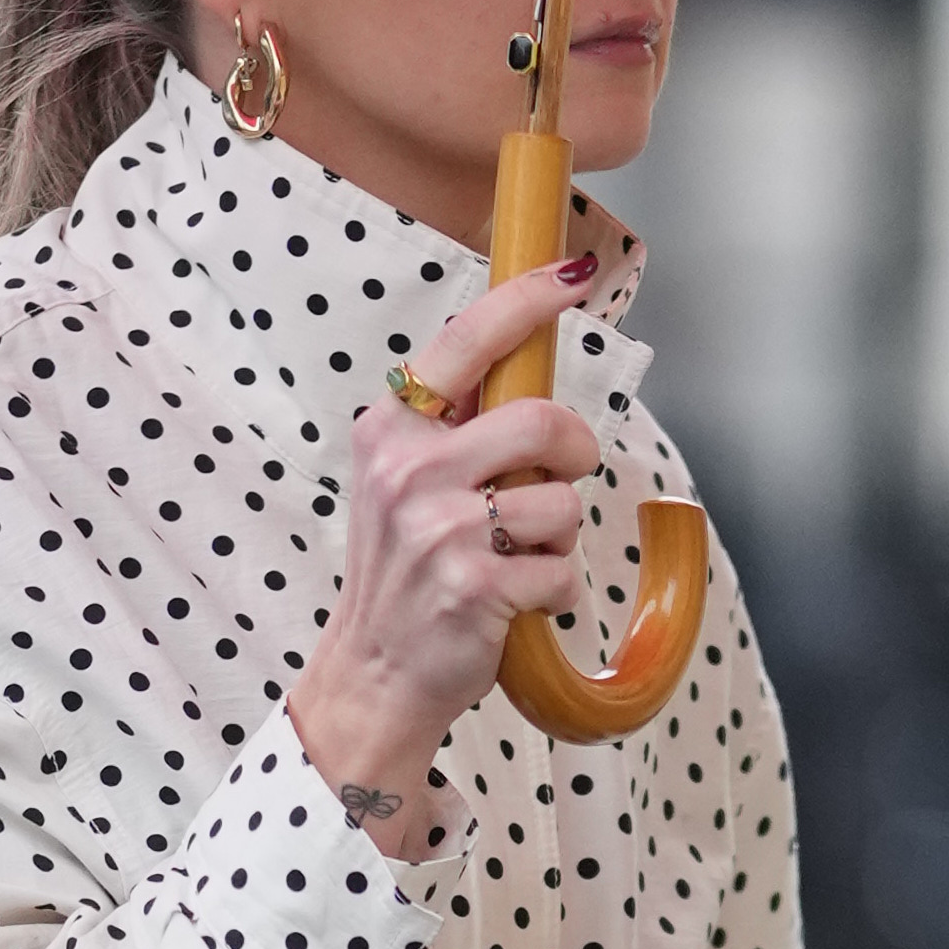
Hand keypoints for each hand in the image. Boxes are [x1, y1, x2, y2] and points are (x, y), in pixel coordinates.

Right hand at [285, 256, 608, 851]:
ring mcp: (439, 529)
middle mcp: (408, 470)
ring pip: (558, 500)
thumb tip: (528, 367)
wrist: (375, 674)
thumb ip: (454, 429)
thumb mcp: (404, 483)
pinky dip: (555, 590)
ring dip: (559, 534)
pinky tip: (518, 603)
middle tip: (564, 473)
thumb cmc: (406, 574)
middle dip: (573, 450)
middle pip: (539, 419)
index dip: (527, 303)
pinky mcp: (474, 584)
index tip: (571, 274)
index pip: (468, 342)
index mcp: (390, 430)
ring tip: (520, 556)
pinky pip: (560, 567)